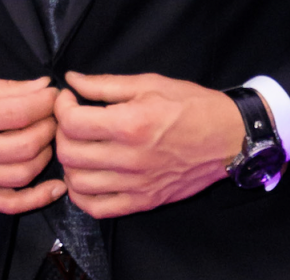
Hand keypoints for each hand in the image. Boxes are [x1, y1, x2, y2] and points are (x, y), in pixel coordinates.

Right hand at [0, 72, 65, 213]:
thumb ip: (4, 88)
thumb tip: (44, 88)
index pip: (19, 113)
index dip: (47, 102)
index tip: (55, 94)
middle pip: (27, 145)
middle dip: (51, 126)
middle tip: (54, 115)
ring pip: (23, 173)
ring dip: (47, 154)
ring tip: (46, 137)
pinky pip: (9, 204)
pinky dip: (38, 198)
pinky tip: (56, 186)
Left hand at [54, 71, 246, 218]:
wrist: (229, 137)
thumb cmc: (192, 105)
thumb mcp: (150, 83)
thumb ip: (106, 84)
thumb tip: (72, 81)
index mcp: (132, 124)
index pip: (73, 123)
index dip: (61, 107)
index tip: (68, 99)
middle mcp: (130, 158)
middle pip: (69, 153)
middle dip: (60, 133)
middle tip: (72, 121)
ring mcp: (136, 185)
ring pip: (77, 183)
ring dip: (69, 164)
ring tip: (79, 148)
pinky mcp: (142, 202)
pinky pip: (97, 208)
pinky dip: (81, 196)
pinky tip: (85, 177)